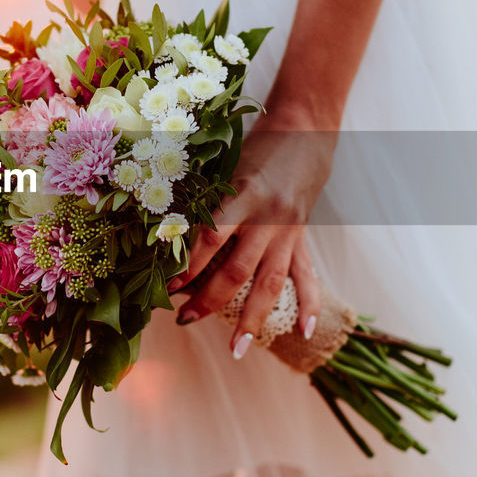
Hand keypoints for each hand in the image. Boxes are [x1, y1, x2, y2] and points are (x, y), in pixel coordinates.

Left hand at [170, 114, 336, 356]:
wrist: (305, 126)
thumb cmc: (253, 143)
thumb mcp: (225, 168)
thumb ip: (205, 201)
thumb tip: (170, 239)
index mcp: (244, 194)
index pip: (212, 238)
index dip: (189, 266)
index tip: (167, 288)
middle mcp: (269, 216)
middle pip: (238, 269)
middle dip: (209, 299)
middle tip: (184, 320)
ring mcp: (289, 230)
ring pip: (271, 283)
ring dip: (252, 318)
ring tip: (237, 349)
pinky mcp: (302, 236)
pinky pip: (306, 276)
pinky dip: (308, 305)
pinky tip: (304, 332)